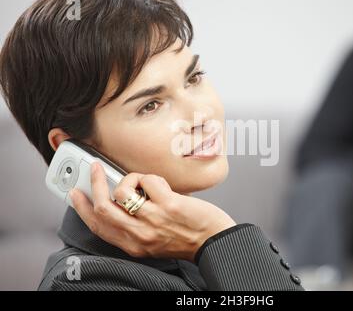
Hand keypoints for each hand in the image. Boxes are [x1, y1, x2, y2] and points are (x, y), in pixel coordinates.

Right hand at [69, 162, 236, 262]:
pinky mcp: (168, 205)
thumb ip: (134, 228)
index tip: (75, 194)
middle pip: (102, 208)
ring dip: (129, 179)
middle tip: (95, 169)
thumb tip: (119, 200)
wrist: (214, 242)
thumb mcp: (151, 242)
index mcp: (132, 245)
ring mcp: (152, 220)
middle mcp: (139, 235)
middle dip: (93, 184)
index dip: (82, 209)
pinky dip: (150, 177)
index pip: (98, 227)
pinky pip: (147, 181)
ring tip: (144, 182)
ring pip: (122, 192)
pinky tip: (160, 185)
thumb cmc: (186, 240)